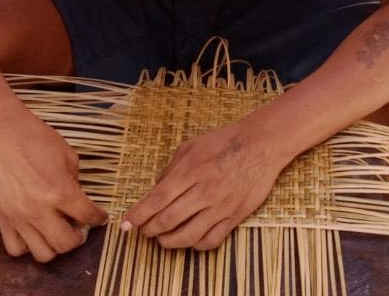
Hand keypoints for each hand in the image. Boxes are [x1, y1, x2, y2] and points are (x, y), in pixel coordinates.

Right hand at [0, 100, 107, 261]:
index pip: (87, 216)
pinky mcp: (2, 218)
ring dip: (55, 245)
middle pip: (66, 244)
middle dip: (79, 237)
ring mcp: (18, 217)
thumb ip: (76, 181)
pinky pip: (15, 248)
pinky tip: (34, 231)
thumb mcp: (67, 154)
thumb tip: (79, 199)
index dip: (98, 218)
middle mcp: (38, 209)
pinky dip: (28, 245)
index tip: (100, 217)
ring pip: (42, 253)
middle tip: (80, 226)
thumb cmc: (34, 137)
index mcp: (59, 190)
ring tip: (57, 230)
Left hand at [121, 122, 288, 249]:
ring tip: (162, 239)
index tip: (127, 224)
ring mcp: (220, 206)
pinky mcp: (234, 216)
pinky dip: (195, 245)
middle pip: (168, 220)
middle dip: (149, 230)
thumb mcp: (190, 146)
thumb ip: (171, 169)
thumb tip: (155, 189)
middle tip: (144, 231)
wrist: (261, 145)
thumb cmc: (224, 142)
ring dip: (169, 242)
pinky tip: (189, 239)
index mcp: (190, 171)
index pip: (157, 200)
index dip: (138, 215)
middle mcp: (204, 191)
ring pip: (188, 236)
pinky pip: (211, 240)